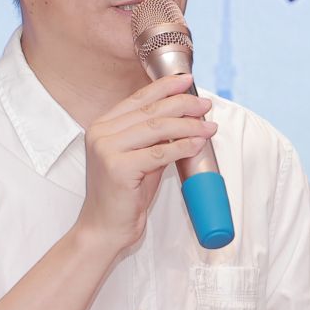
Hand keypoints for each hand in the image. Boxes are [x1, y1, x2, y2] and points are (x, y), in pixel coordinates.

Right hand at [77, 73, 215, 254]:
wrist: (104, 228)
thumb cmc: (124, 195)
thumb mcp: (138, 157)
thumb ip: (154, 137)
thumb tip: (186, 116)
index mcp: (102, 126)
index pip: (138, 98)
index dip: (165, 87)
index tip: (187, 80)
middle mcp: (100, 133)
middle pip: (150, 110)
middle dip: (183, 104)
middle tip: (205, 105)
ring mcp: (106, 150)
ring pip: (157, 128)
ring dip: (188, 125)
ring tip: (208, 127)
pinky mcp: (118, 168)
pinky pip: (159, 153)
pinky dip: (183, 147)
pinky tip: (198, 144)